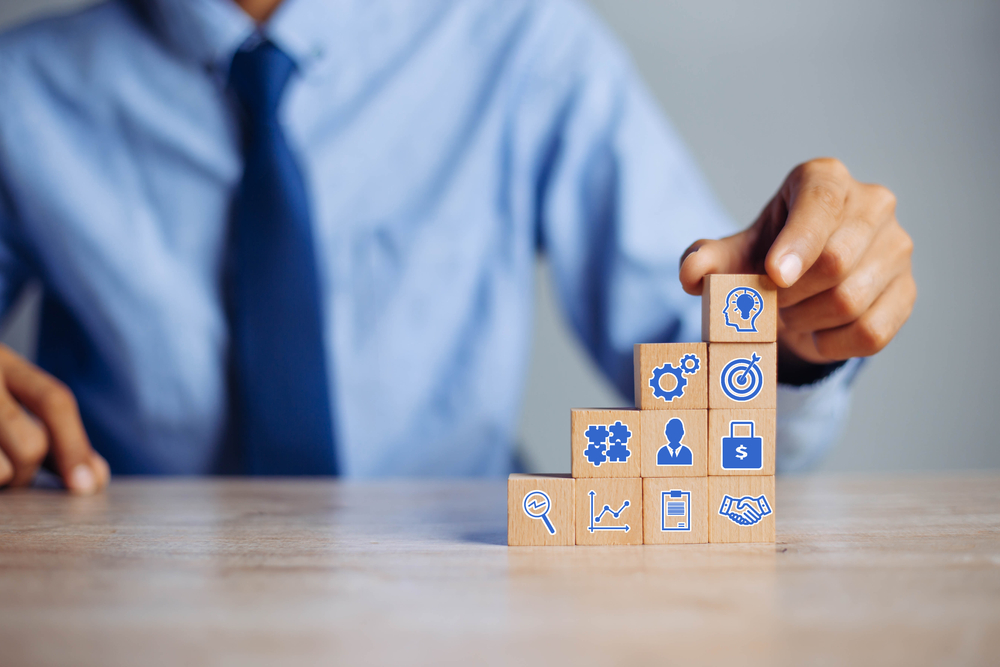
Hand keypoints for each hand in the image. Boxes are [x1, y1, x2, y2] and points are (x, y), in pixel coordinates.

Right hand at [0, 345, 108, 493]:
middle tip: (13, 479)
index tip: (89, 486)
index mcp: (4, 362)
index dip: (76, 448)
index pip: (55, 401)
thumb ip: (53, 434)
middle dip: (28, 473)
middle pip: (30, 444)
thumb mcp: (8, 399)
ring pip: (1, 470)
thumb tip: (95, 477)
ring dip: (2, 480)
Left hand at [680, 158, 914, 364]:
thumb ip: (706, 259)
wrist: (801, 286)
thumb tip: (692, 273)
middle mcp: (873, 204)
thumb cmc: (767, 257)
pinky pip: (871, 332)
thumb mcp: (734, 253)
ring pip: (851, 301)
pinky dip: (831, 344)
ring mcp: (897, 248)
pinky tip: (815, 332)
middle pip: (835, 261)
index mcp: (825, 180)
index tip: (775, 277)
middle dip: (790, 294)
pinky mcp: (907, 292)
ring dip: (806, 319)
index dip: (798, 243)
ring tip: (788, 314)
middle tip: (768, 302)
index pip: (820, 204)